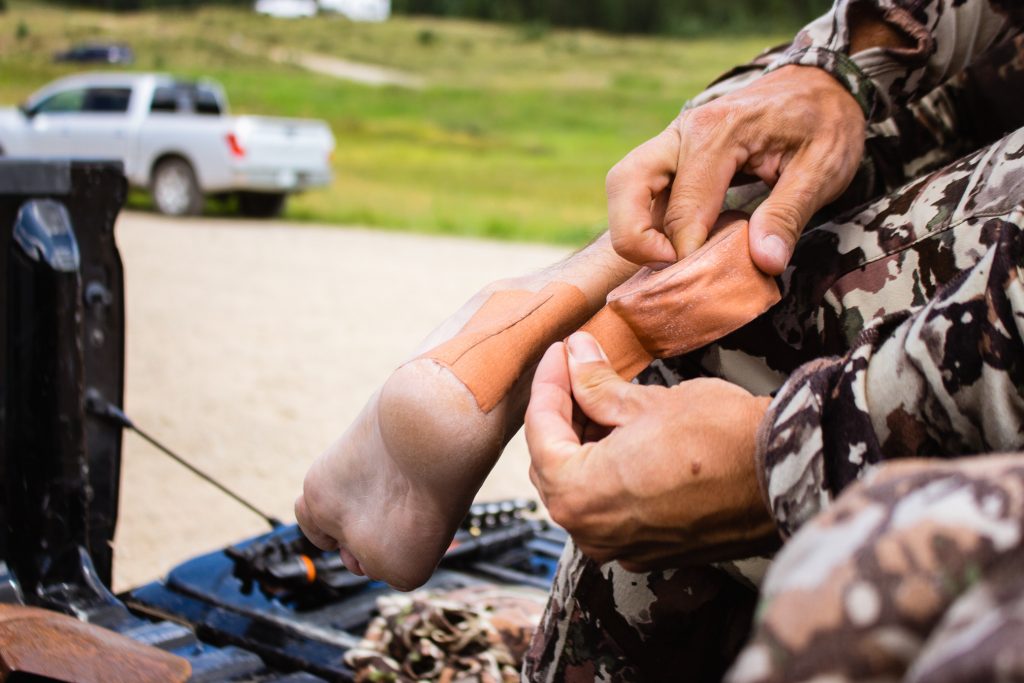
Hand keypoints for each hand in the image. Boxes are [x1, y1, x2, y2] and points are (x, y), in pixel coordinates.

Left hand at [525, 332, 778, 568]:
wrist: (785, 477)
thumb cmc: (722, 438)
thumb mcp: (647, 401)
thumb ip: (598, 384)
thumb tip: (576, 356)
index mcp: (578, 494)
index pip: (541, 431)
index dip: (548, 384)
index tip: (560, 353)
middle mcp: (590, 532)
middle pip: (554, 464)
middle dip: (562, 413)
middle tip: (577, 370)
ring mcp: (620, 547)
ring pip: (580, 487)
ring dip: (584, 443)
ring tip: (602, 397)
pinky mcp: (649, 550)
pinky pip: (609, 507)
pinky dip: (607, 471)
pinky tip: (624, 436)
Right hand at [606, 65, 865, 274]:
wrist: (822, 84)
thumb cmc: (825, 123)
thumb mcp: (823, 169)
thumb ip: (789, 215)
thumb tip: (764, 262)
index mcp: (718, 133)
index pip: (683, 208)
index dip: (688, 255)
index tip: (707, 283)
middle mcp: (682, 132)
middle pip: (626, 185)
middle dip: (636, 239)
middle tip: (671, 270)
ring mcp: (672, 139)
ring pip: (624, 184)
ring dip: (632, 228)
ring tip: (669, 259)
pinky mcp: (672, 152)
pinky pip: (639, 187)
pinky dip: (644, 219)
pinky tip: (675, 243)